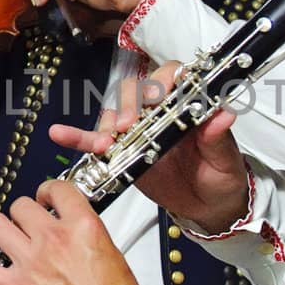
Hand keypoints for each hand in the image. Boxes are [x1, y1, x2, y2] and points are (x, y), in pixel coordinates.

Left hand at [0, 180, 140, 284]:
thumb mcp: (111, 256)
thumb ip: (87, 239)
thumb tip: (74, 235)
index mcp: (83, 227)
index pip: (57, 190)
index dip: (47, 191)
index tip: (45, 199)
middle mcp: (53, 238)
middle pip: (21, 206)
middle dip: (20, 212)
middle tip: (22, 221)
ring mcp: (29, 261)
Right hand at [48, 62, 252, 234]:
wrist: (208, 207)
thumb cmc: (221, 177)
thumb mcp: (225, 160)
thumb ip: (219, 138)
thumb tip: (224, 114)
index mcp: (187, 107)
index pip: (171, 77)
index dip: (160, 81)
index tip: (155, 98)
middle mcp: (160, 113)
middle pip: (137, 91)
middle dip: (129, 104)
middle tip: (128, 125)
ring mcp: (139, 132)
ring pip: (115, 113)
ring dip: (107, 124)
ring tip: (106, 144)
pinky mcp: (123, 152)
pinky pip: (96, 142)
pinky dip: (78, 137)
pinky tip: (59, 134)